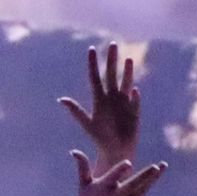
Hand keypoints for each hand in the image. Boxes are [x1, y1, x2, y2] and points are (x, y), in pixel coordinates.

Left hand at [59, 42, 140, 169]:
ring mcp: (124, 103)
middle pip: (112, 75)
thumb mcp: (87, 124)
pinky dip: (134, 98)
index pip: (95, 77)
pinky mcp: (135, 113)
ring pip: (126, 83)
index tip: (91, 49)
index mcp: (99, 99)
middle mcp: (112, 98)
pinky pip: (135, 103)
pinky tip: (134, 91)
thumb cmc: (100, 138)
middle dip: (112, 60)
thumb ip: (76, 111)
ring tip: (128, 59)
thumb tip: (61, 99)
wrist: (114, 151)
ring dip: (127, 72)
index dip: (93, 63)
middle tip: (113, 44)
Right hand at [69, 151, 165, 195]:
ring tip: (163, 166)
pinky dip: (147, 187)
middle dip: (145, 176)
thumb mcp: (84, 184)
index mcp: (104, 188)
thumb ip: (82, 167)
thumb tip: (73, 151)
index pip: (113, 177)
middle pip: (133, 185)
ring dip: (153, 179)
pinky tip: (155, 177)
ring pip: (141, 190)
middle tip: (156, 167)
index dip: (121, 170)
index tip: (129, 164)